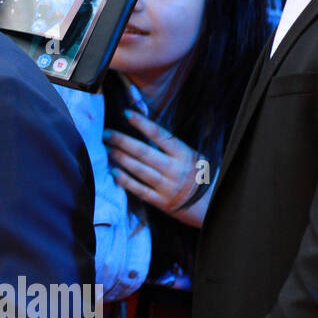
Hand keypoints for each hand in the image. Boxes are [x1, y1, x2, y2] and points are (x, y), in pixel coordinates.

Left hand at [105, 110, 209, 226]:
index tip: (126, 113)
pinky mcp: (161, 202)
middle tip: (106, 133)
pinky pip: (140, 190)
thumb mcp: (189, 154)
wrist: (211, 203)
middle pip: (144, 152)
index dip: (142, 123)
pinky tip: (113, 172)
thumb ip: (168, 143)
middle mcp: (176, 169)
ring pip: (140, 170)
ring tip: (107, 148)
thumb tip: (144, 126)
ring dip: (120, 158)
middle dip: (122, 141)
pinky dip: (125, 180)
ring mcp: (168, 186)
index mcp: (184, 154)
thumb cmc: (195, 173)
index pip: (160, 135)